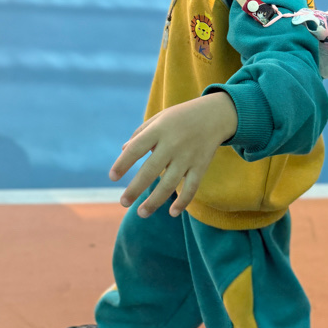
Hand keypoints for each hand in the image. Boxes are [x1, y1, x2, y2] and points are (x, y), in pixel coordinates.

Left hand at [110, 93, 237, 217]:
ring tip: (141, 213)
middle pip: (151, 170)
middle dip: (135, 189)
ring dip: (154, 201)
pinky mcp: (201, 165)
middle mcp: (173, 143)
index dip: (123, 163)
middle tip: (123, 202)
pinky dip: (183, 201)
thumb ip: (141, 133)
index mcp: (159, 129)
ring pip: (169, 183)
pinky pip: (192, 187)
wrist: (215, 114)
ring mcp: (188, 156)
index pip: (136, 148)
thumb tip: (123, 151)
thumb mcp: (159, 119)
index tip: (112, 177)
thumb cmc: (180, 117)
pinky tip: (172, 213)